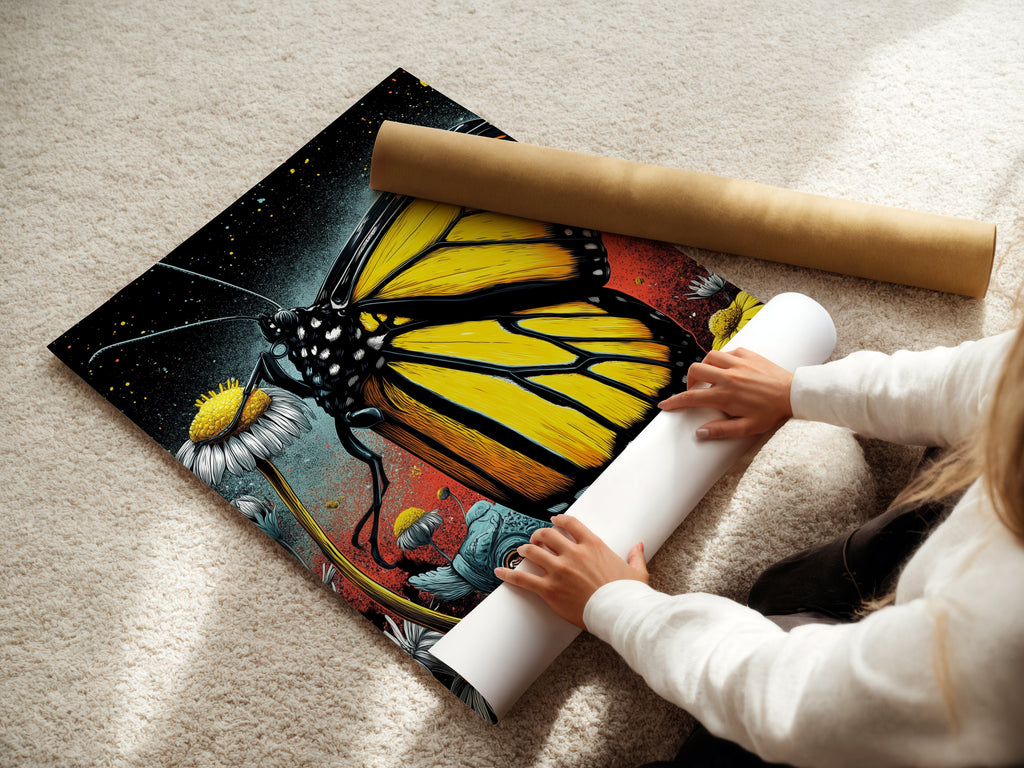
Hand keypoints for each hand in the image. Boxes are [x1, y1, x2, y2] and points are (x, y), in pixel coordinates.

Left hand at [494, 515, 647, 629]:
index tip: (554, 521)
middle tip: (535, 538)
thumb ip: (635, 556)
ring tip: (521, 550)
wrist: (619, 613)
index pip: (571, 524)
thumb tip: (639, 546)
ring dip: (525, 550)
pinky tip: (499, 571)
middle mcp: (573, 554)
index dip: (559, 521)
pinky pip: (523, 579)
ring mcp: (559, 571)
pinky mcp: (549, 589)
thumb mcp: (636, 572)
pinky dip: (509, 574)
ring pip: (533, 552)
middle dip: (539, 535)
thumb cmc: (628, 594)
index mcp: (593, 545)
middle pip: (547, 535)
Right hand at [658, 347, 793, 439]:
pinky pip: (727, 352)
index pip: (691, 398)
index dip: (674, 402)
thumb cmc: (772, 413)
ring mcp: (738, 363)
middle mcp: (728, 376)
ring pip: (709, 357)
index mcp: (725, 395)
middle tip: (695, 390)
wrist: (794, 394)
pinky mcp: (748, 354)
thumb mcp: (747, 428)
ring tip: (711, 378)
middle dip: (689, 381)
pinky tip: (728, 369)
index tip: (665, 405)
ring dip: (705, 367)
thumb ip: (722, 430)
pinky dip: (723, 359)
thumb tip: (700, 432)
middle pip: (695, 371)